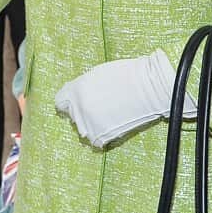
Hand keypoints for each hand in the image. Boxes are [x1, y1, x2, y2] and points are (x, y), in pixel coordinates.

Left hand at [54, 50, 192, 147]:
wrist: (151, 88)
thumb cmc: (128, 76)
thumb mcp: (98, 74)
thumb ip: (83, 86)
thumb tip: (77, 95)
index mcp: (76, 90)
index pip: (60, 101)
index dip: (69, 101)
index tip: (76, 101)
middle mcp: (78, 108)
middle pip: (71, 114)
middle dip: (82, 111)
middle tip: (100, 105)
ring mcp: (89, 123)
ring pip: (82, 127)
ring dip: (91, 123)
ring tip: (108, 114)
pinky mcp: (101, 135)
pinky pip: (94, 138)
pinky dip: (100, 133)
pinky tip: (111, 124)